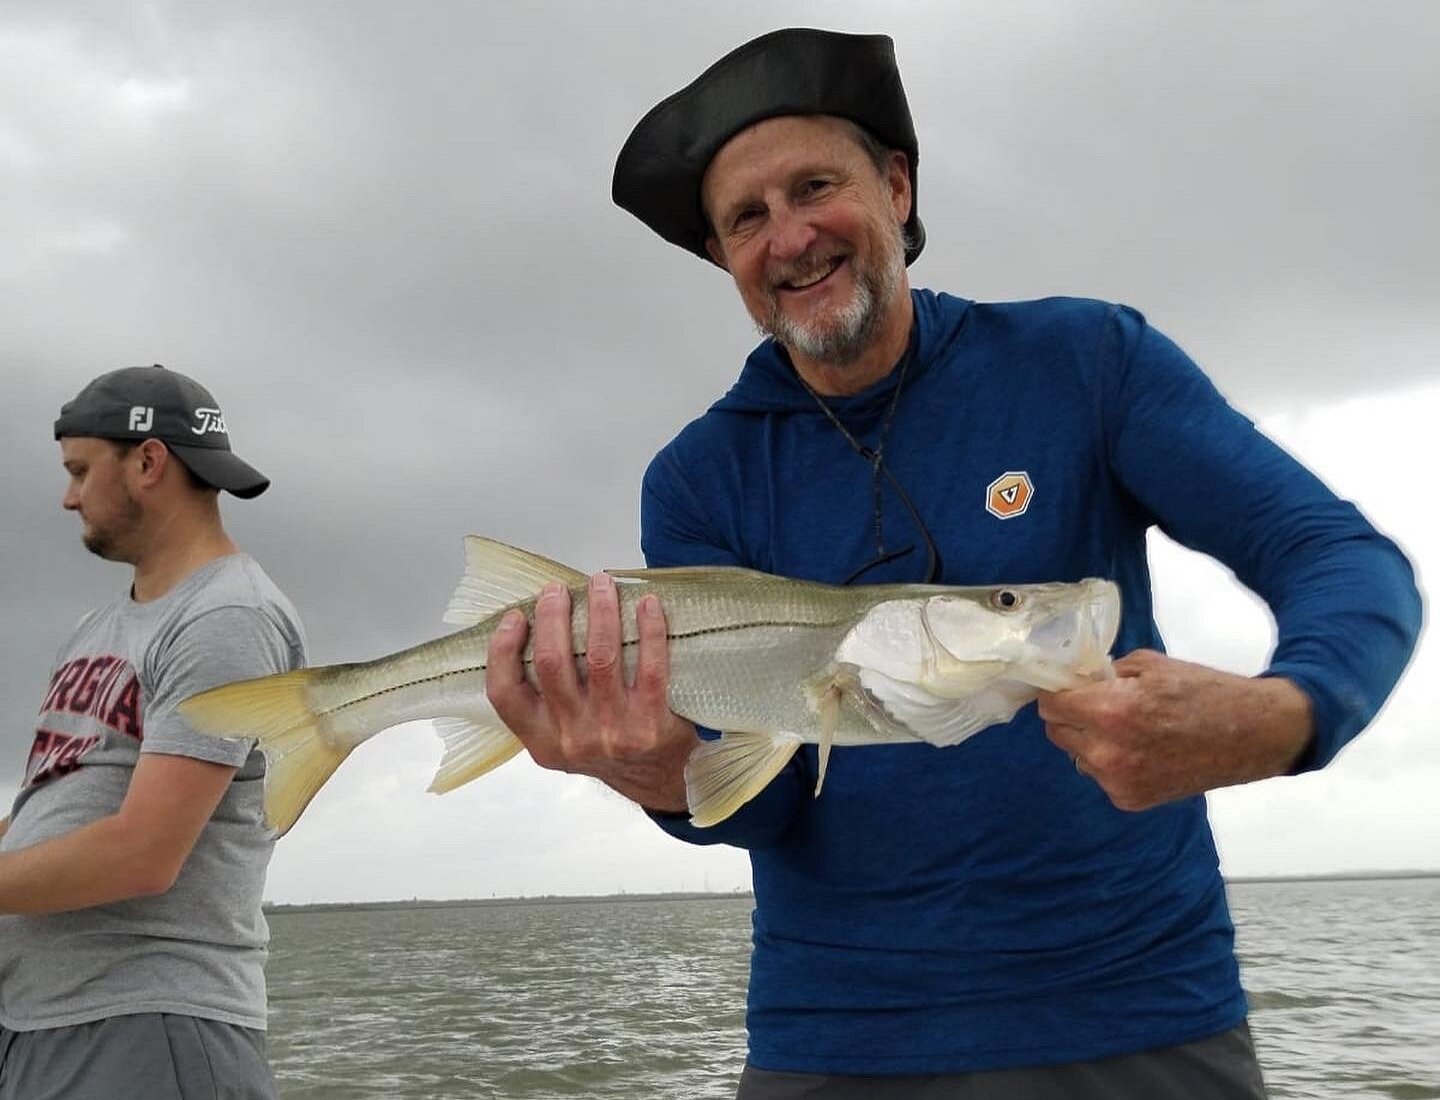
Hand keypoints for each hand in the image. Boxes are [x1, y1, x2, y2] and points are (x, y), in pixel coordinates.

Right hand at [485, 571, 696, 813]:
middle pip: (551, 663)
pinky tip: (647, 604)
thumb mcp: (563, 736)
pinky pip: (649, 667)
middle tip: (558, 590)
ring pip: (600, 657)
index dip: (502, 650)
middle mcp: (572, 738)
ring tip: (601, 583)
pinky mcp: (651, 724)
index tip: (516, 616)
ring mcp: (612, 732)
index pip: (503, 694)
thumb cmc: (607, 744)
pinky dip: (648, 629)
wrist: (659, 779)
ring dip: (600, 611)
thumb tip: (537, 626)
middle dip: (553, 616)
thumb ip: (546, 698)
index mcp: (541, 740)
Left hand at [1038, 649, 1313, 810]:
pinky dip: (1110, 761)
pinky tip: (1141, 750)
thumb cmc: (1203, 691)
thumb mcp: (1149, 666)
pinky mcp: (1129, 800)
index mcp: (1111, 712)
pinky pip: (1100, 775)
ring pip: (1076, 754)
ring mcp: (1118, 781)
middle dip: (1071, 715)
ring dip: (1089, 740)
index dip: (1058, 692)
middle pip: (1057, 731)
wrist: (1252, 735)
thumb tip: (1076, 682)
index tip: (1070, 687)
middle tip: (1098, 704)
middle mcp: (1108, 752)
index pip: (1050, 705)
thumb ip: (1104, 675)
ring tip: (1128, 729)